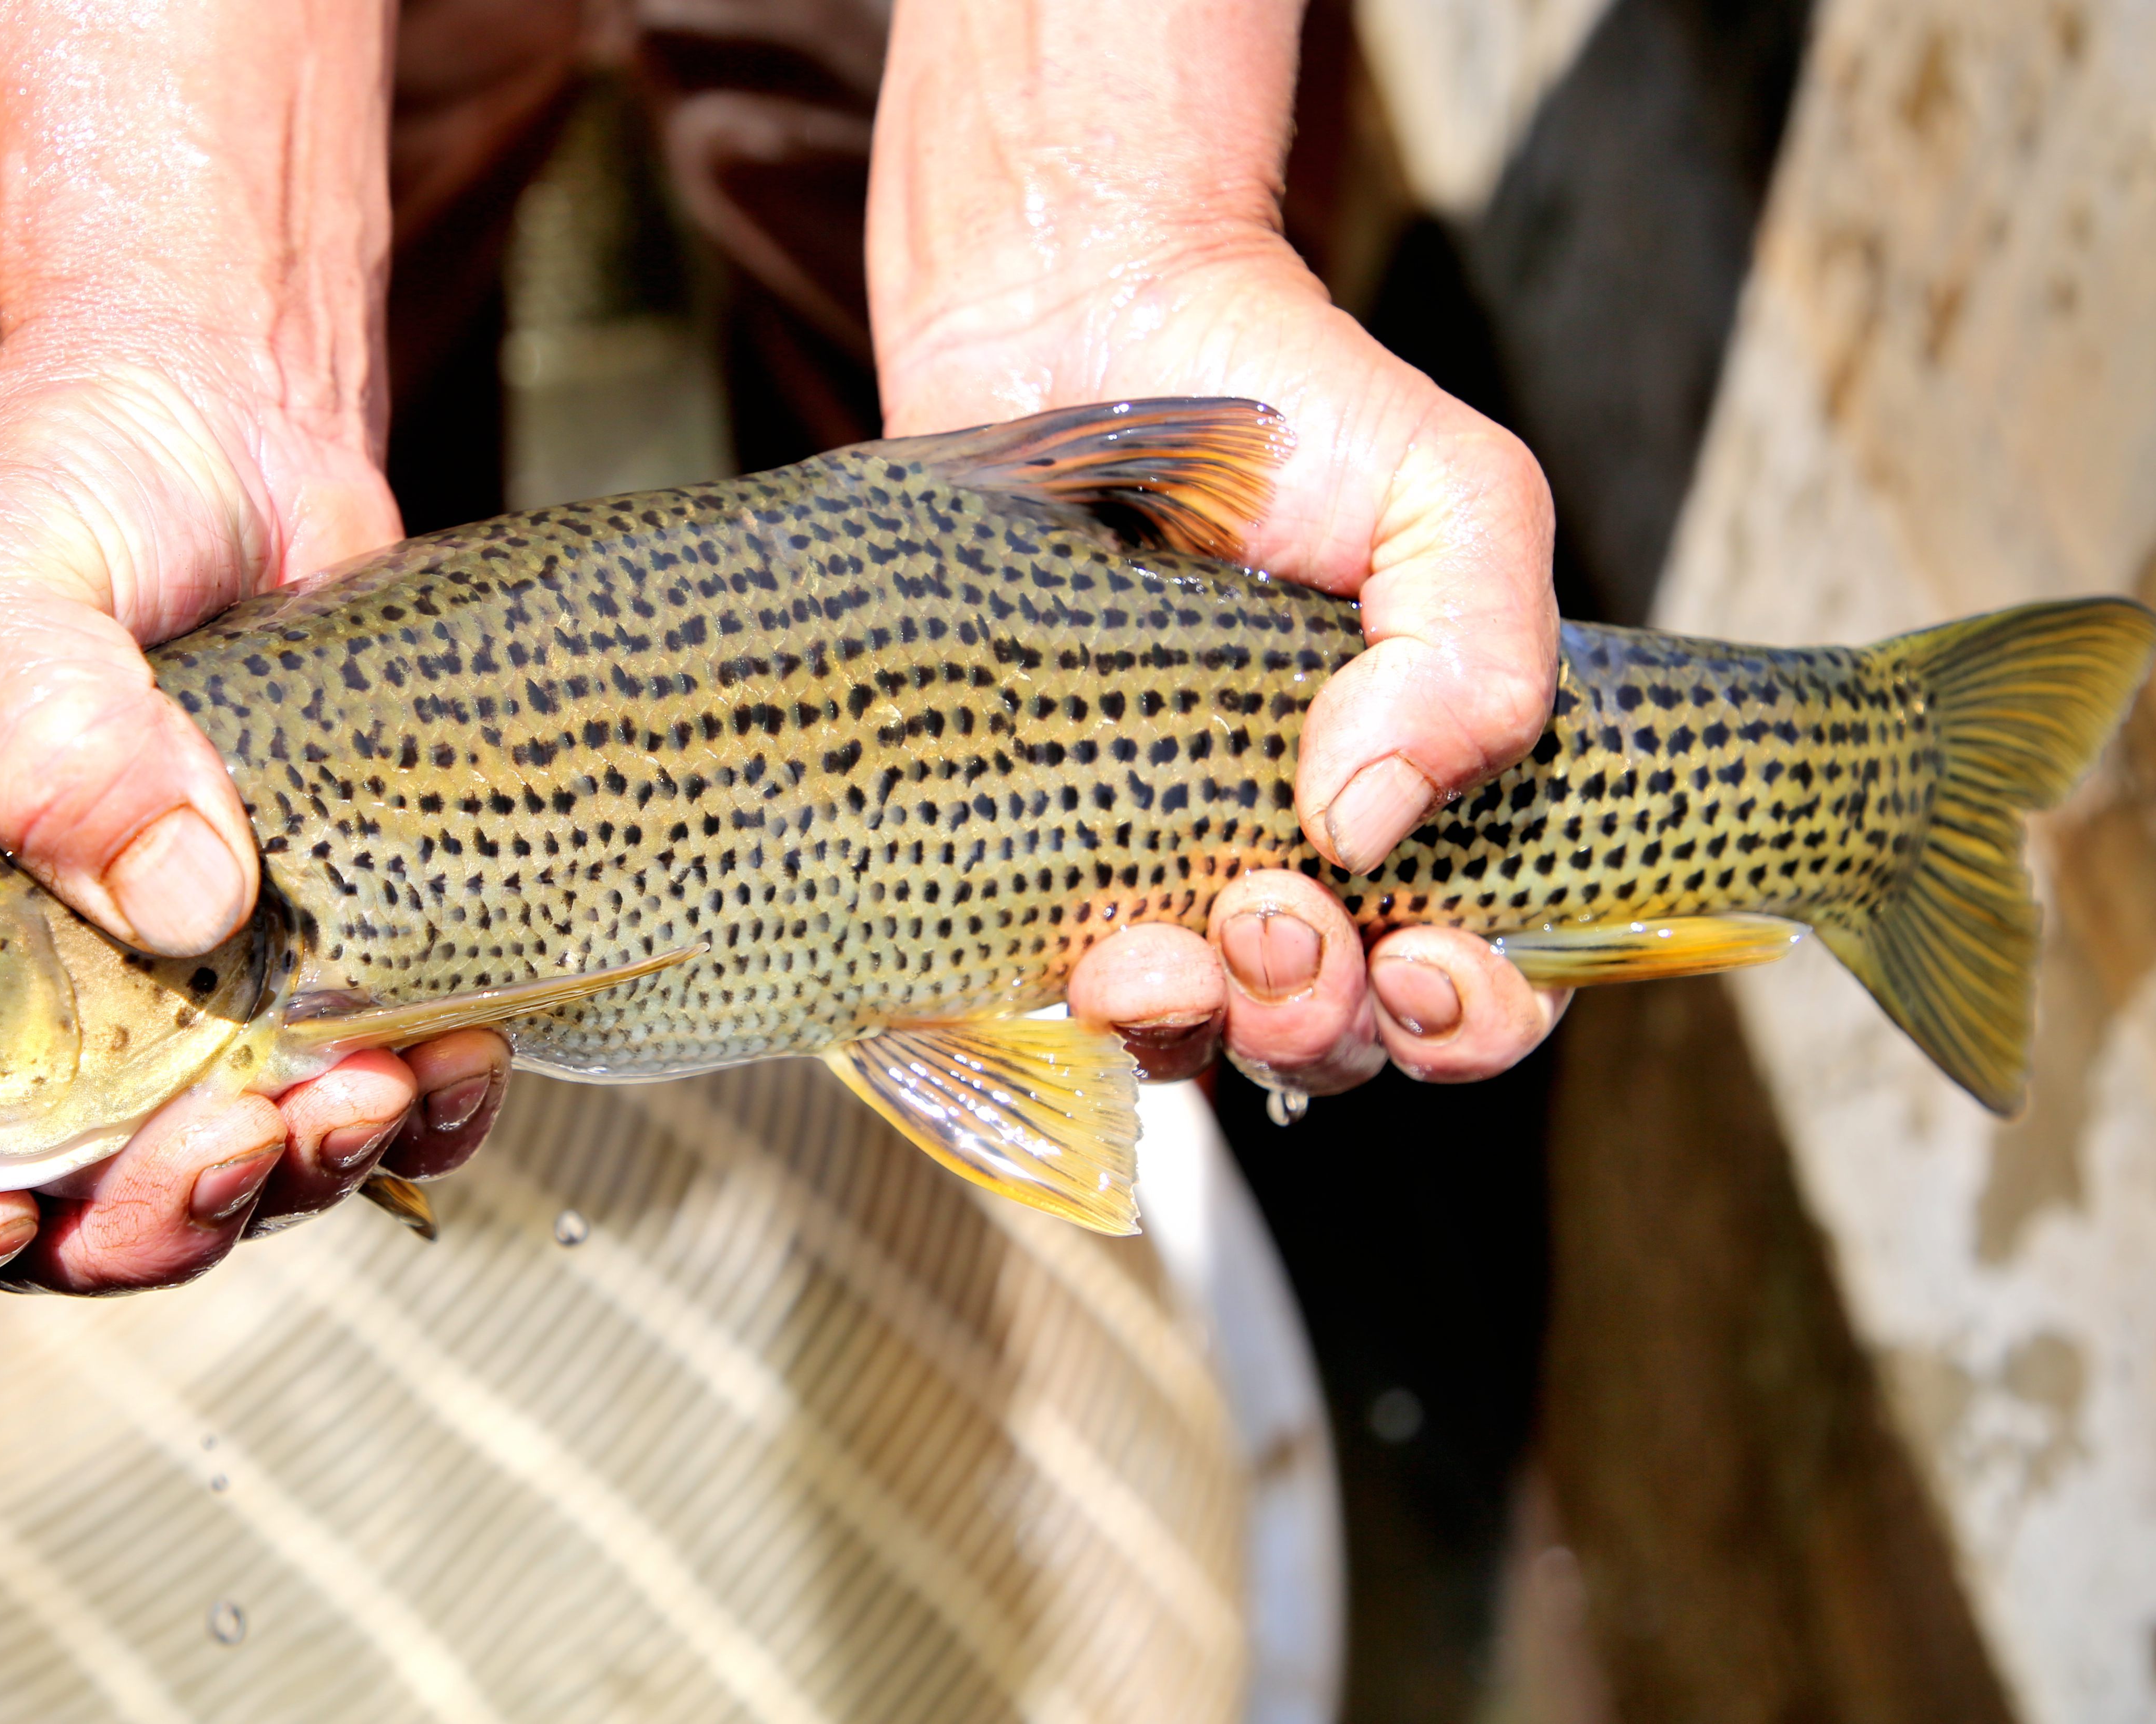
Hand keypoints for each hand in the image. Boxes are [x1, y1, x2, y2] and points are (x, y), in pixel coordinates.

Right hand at [0, 0, 516, 1307]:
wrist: (238, 423)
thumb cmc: (74, 480)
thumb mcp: (4, 585)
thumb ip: (50, 736)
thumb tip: (177, 898)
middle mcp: (24, 996)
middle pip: (60, 1211)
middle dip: (156, 1215)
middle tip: (245, 1136)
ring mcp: (180, 990)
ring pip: (225, 1179)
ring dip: (299, 1172)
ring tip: (376, 1084)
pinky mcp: (314, 960)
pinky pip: (366, 1103)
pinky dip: (418, 1114)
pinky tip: (459, 1055)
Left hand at [872, 0, 1568, 1095]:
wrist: (1089, 324)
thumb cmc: (1297, 415)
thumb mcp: (1454, 499)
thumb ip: (1479, 657)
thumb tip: (1366, 822)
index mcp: (1414, 814)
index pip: (1473, 991)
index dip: (1467, 1020)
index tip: (1428, 960)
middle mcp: (1288, 866)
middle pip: (1330, 1044)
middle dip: (1316, 1023)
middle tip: (1274, 919)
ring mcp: (1149, 870)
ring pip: (1190, 1041)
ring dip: (1193, 1026)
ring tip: (1159, 949)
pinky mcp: (1021, 852)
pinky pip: (1033, 993)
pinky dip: (1053, 1008)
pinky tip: (1061, 958)